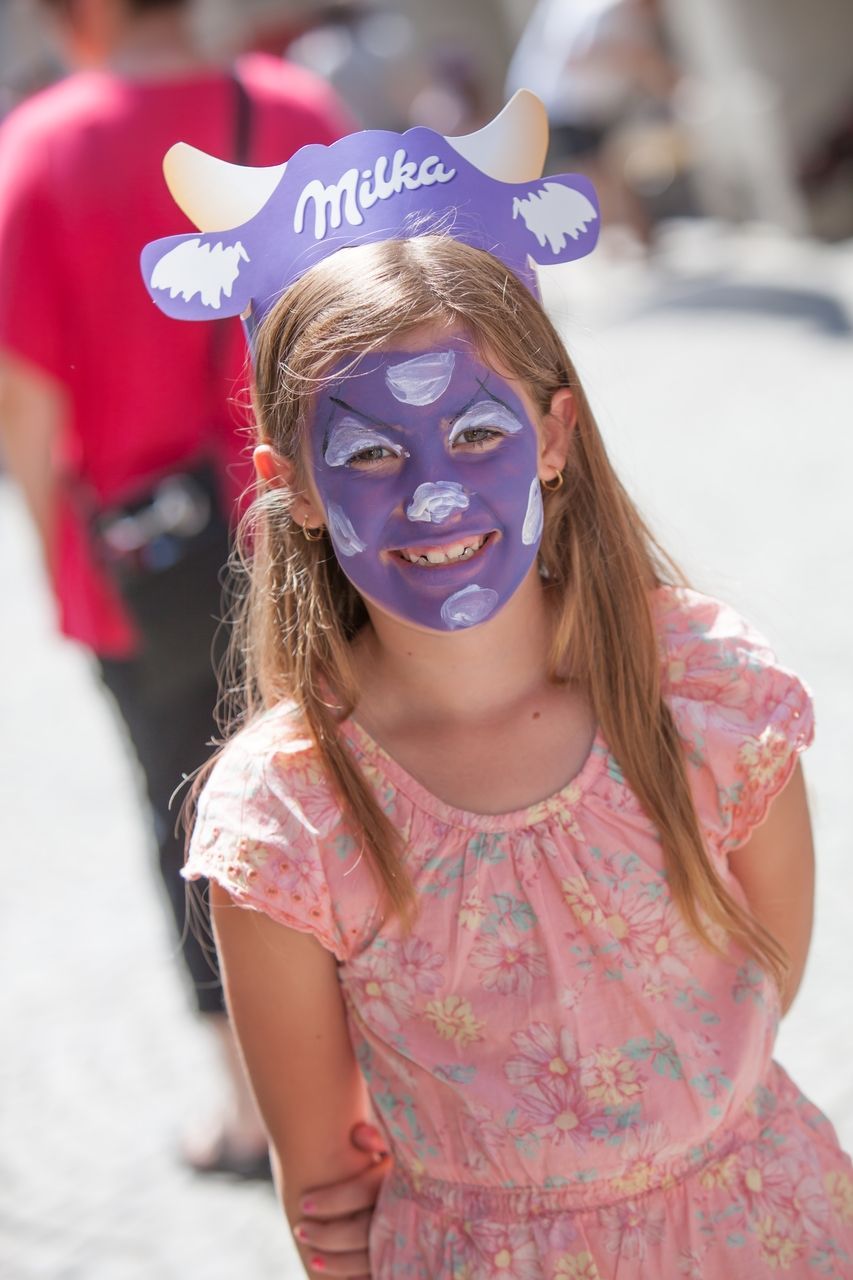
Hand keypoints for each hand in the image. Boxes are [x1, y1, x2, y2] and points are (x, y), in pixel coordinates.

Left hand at [293, 1122, 390, 1277]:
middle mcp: (404, 1213)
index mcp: (399, 1181)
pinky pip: (376, 1275)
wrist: (415, 1196)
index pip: (364, 1191)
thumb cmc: (381, 1165)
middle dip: (328, 1235)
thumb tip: (360, 1134)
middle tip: (300, 1230)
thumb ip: (375, 1138)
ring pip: (368, 1262)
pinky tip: (332, 1275)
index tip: (303, 1203)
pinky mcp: (400, 1264)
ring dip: (336, 1263)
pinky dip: (354, 1278)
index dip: (333, 1200)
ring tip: (311, 1256)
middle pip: (363, 1232)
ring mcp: (403, 1244)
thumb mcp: (387, 1149)